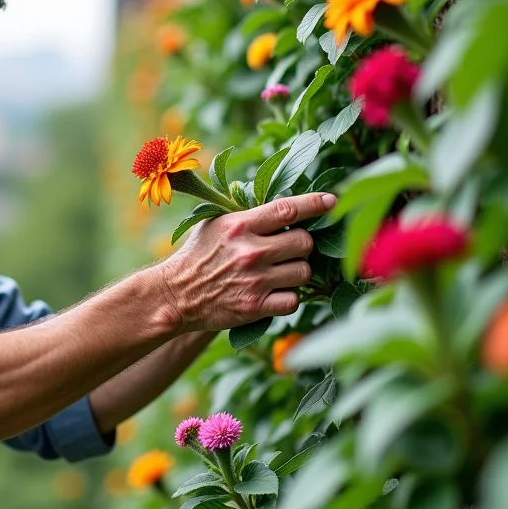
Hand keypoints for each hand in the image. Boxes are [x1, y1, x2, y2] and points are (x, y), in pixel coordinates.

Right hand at [156, 192, 336, 333]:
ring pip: (304, 272)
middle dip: (301, 245)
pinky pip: (294, 300)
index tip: (332, 201)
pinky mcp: (256, 306)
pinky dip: (289, 297)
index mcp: (241, 226)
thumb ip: (246, 213)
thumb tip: (282, 203)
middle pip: (305, 243)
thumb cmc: (197, 255)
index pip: (288, 209)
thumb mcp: (215, 223)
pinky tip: (275, 293)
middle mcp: (251, 251)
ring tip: (279, 272)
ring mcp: (255, 281)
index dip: (315, 203)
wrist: (175, 295)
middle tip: (288, 249)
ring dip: (297, 272)